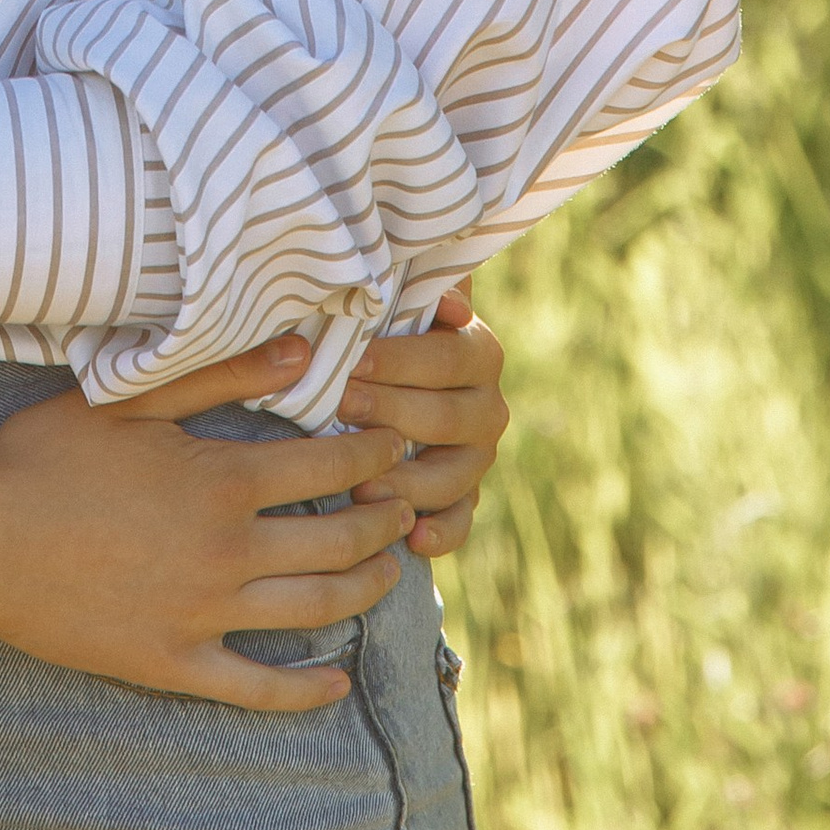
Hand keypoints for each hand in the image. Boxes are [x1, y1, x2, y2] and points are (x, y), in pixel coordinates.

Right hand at [0, 336, 411, 710]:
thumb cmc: (47, 455)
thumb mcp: (133, 398)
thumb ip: (222, 372)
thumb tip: (302, 350)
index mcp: (222, 481)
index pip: (331, 466)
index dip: (376, 456)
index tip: (396, 447)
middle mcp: (229, 551)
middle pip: (339, 540)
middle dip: (387, 521)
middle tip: (406, 507)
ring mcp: (205, 614)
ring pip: (315, 609)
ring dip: (368, 590)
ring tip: (390, 572)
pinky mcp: (176, 664)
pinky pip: (259, 687)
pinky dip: (307, 689)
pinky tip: (337, 682)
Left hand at [334, 293, 508, 555]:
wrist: (392, 382)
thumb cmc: (383, 333)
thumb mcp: (401, 304)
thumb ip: (419, 291)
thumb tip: (451, 299)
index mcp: (479, 353)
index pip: (446, 358)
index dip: (400, 360)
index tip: (354, 360)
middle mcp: (488, 408)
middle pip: (445, 417)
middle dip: (390, 412)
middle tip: (341, 407)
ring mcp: (477, 459)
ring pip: (451, 476)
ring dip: (407, 481)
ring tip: (361, 482)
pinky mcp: (464, 500)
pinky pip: (460, 523)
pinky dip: (439, 534)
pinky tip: (412, 538)